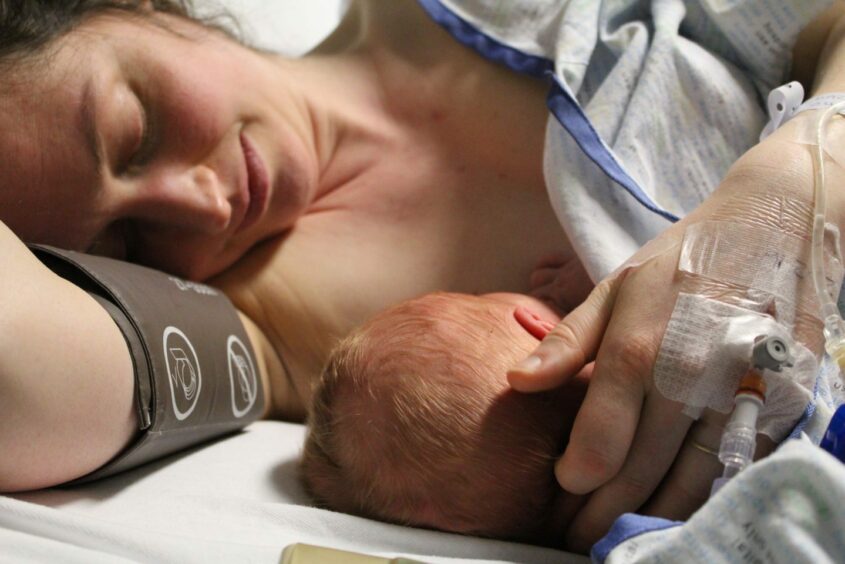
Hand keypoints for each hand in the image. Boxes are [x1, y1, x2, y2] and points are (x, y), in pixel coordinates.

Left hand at [508, 134, 826, 550]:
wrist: (772, 228)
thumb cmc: (681, 261)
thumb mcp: (615, 287)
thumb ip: (567, 341)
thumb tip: (517, 382)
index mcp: (639, 345)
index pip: (599, 439)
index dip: (574, 475)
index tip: (561, 485)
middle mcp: (690, 377)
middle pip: (640, 470)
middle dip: (601, 513)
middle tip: (577, 535)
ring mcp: (740, 395)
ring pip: (690, 482)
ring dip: (650, 517)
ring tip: (618, 535)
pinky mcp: (780, 403)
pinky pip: (736, 468)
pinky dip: (702, 497)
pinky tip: (674, 508)